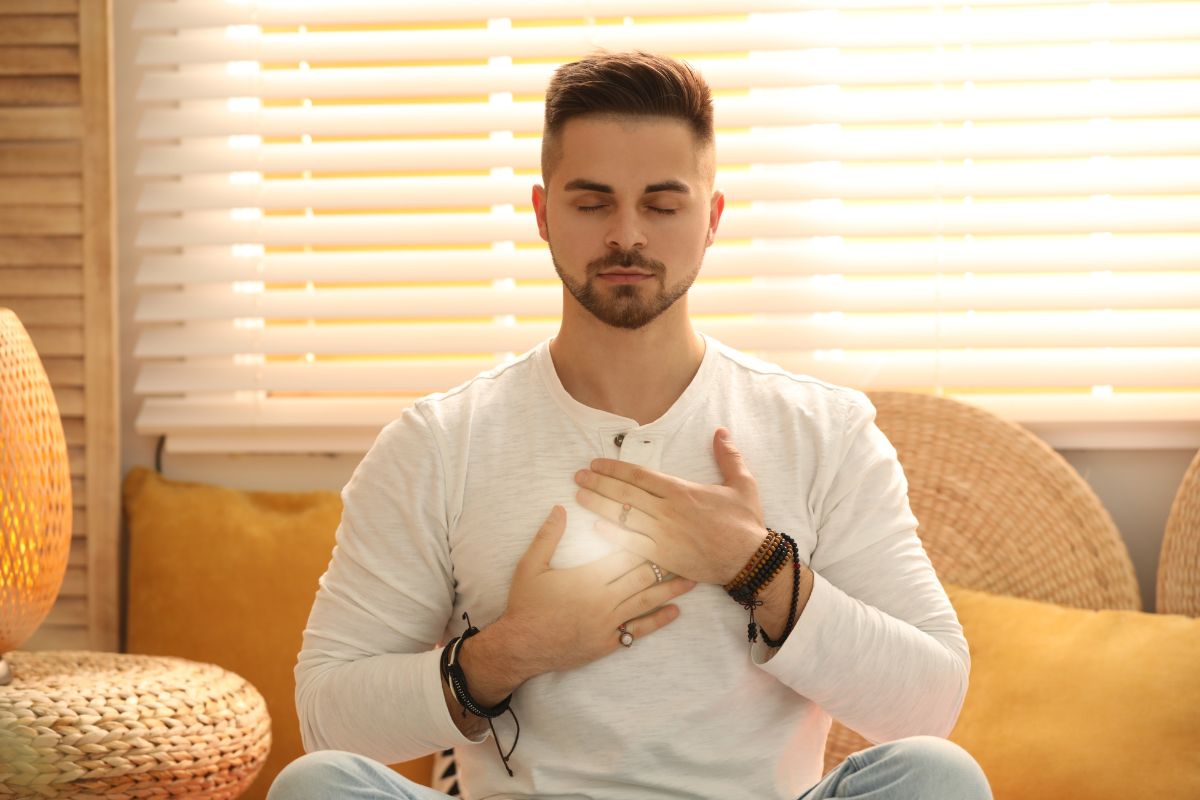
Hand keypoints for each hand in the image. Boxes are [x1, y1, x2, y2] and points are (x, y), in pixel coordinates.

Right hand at [495, 505, 696, 678]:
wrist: (520, 647)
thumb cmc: (525, 604)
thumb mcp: (530, 566)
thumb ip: (547, 536)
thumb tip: (560, 507)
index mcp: (587, 578)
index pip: (623, 555)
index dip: (645, 542)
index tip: (663, 529)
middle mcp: (603, 600)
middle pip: (642, 577)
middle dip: (665, 563)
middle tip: (688, 550)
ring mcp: (607, 623)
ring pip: (646, 603)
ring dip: (670, 590)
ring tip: (692, 579)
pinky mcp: (608, 643)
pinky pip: (638, 630)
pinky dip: (658, 621)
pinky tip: (675, 612)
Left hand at [573, 427, 765, 585]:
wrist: (749, 560)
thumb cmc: (744, 523)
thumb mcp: (743, 484)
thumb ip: (729, 456)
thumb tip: (721, 431)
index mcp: (681, 491)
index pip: (639, 476)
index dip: (614, 468)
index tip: (596, 464)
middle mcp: (667, 511)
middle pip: (624, 493)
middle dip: (598, 483)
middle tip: (578, 476)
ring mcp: (663, 535)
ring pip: (623, 517)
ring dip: (598, 505)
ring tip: (579, 497)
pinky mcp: (663, 557)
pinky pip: (631, 544)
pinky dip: (613, 535)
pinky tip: (597, 527)